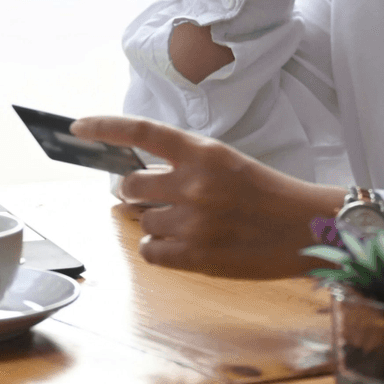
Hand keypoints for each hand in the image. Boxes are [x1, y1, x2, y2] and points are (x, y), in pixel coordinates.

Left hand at [71, 115, 342, 279]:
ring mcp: (193, 221)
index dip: (104, 128)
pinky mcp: (196, 255)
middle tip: (153, 196)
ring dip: (157, 222)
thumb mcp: (228, 163)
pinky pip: (151, 251)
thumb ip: (187, 165)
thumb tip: (140, 179)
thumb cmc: (269, 194)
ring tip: (190, 223)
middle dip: (135, 191)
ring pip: (144, 221)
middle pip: (130, 184)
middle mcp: (193, 183)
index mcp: (204, 152)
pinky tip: (185, 244)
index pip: (141, 132)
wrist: (305, 228)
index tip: (78, 128)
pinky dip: (161, 249)